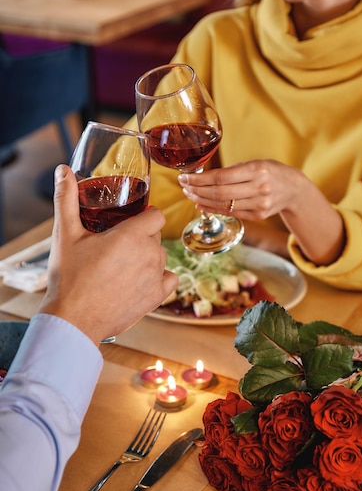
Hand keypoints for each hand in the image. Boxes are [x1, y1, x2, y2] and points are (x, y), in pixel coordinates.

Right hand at [39, 165, 177, 344]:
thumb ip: (66, 199)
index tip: (127, 222)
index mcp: (132, 235)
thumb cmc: (69, 278)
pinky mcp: (157, 297)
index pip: (156, 214)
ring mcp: (156, 277)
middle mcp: (150, 254)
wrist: (73, 320)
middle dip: (140, 236)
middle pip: (156, 235)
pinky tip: (141, 279)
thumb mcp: (65, 234)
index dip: (144, 216)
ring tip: (122, 265)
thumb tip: (62, 171)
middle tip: (116, 245)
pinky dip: (160, 277)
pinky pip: (170, 278)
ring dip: (148, 256)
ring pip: (161, 256)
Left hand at [179, 160, 304, 218]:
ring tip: (190, 195)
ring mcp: (259, 204)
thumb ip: (232, 170)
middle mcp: (259, 188)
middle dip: (197, 190)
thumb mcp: (255, 164)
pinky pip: (231, 213)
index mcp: (257, 170)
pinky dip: (213, 209)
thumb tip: (202, 177)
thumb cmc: (270, 172)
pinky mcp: (258, 216)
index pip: (221, 177)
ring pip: (224, 205)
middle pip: (220, 193)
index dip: (199, 179)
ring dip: (202, 200)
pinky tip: (201, 205)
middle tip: (184, 187)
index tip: (185, 177)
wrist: (294, 189)